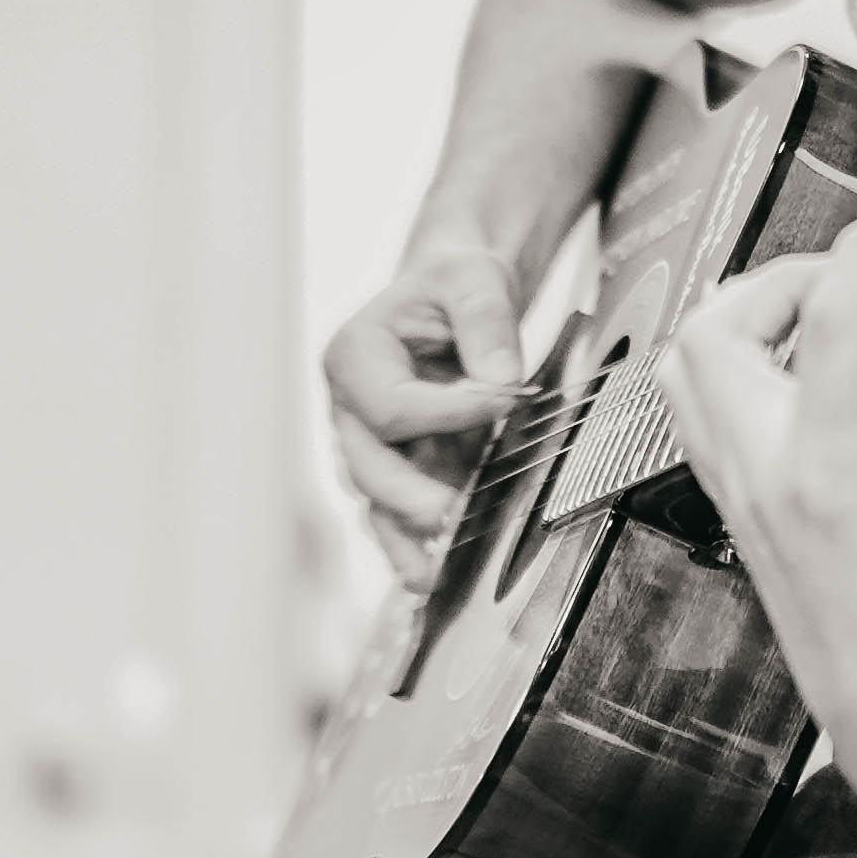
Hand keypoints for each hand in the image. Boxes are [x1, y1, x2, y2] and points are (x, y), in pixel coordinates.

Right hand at [322, 231, 530, 590]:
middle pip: (367, 464)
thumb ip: (486, 321)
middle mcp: (352, 409)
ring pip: (377, 502)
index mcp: (355, 356)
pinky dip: (412, 548)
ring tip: (428, 575)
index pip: (390, 404)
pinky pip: (398, 517)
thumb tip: (500, 379)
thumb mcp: (473, 280)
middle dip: (407, 494)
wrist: (454, 301)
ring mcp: (374, 447)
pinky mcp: (404, 472)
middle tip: (448, 512)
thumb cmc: (454, 287)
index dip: (445, 411)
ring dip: (403, 538)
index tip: (504, 400)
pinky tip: (428, 577)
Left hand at [662, 203, 856, 831]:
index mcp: (830, 478)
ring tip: (832, 313)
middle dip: (786, 275)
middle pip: (715, 331)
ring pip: (691, 371)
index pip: (825, 321)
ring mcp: (745, 504)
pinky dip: (746, 369)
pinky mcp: (746, 522)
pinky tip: (817, 375)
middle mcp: (766, 485)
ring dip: (751, 319)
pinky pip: (707, 414)